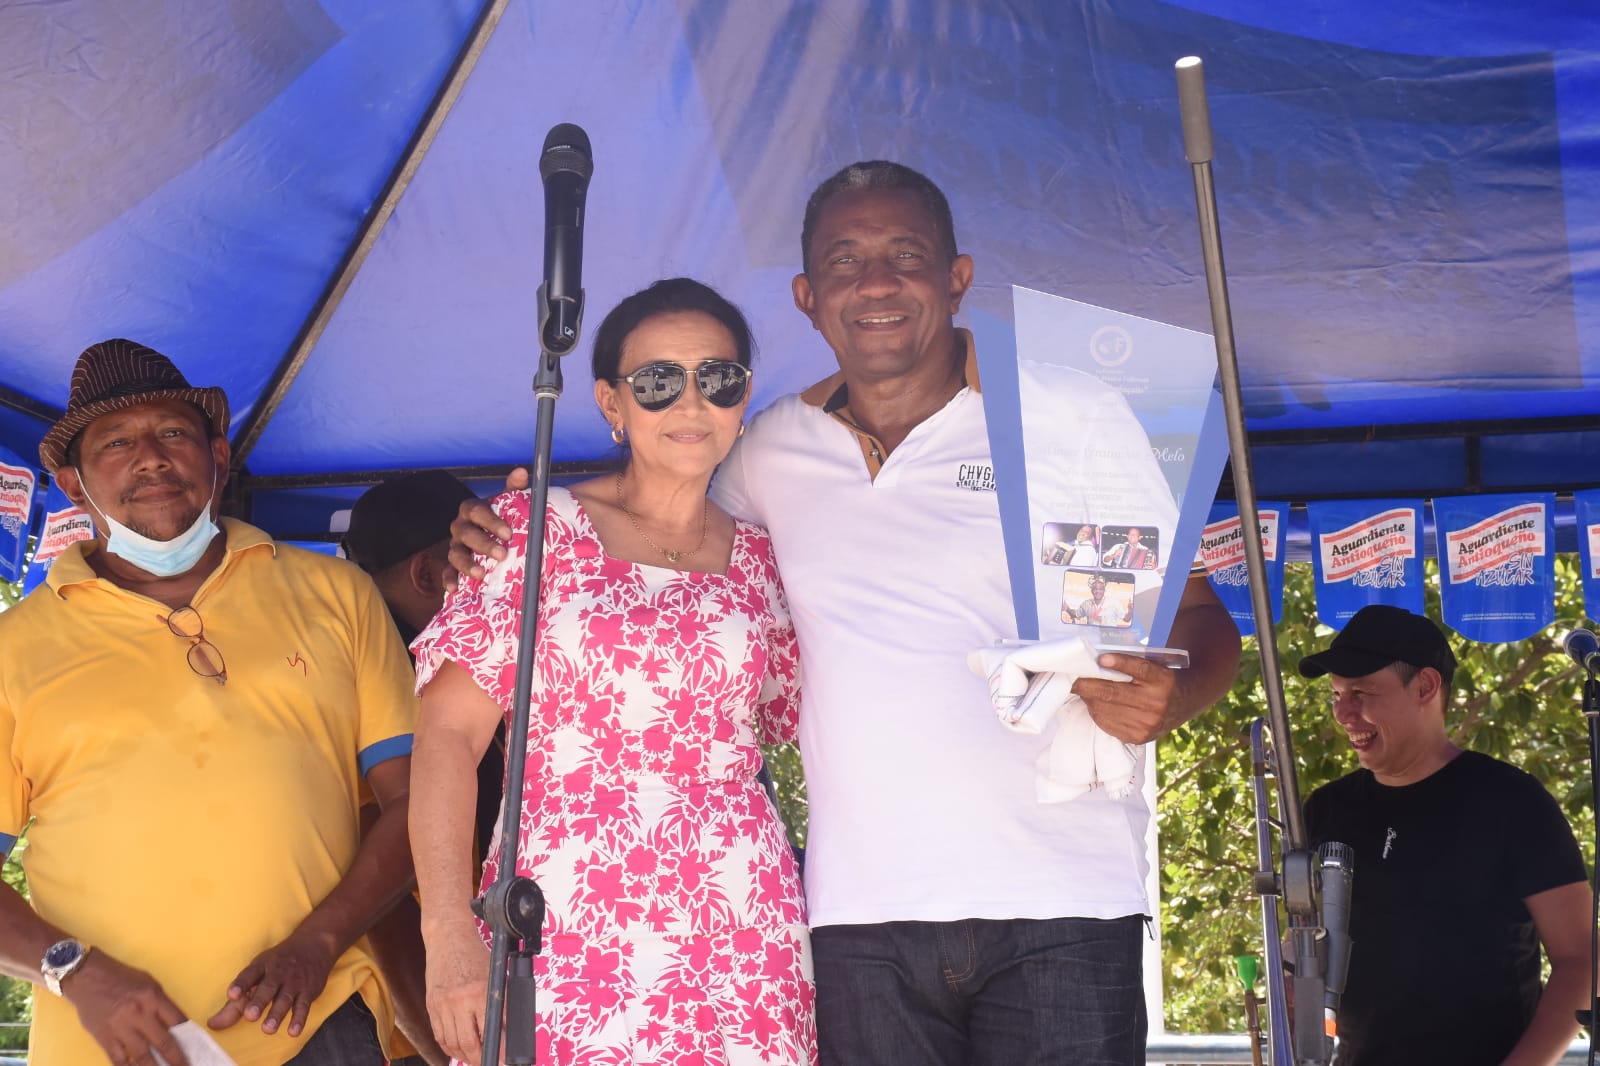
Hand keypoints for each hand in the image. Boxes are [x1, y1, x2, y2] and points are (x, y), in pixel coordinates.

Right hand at [64, 951, 190, 1065]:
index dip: (189, 1039)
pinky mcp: (104, 1038)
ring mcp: (120, 1028)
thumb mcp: (149, 984)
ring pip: (143, 1056)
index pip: (178, 1022)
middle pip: (163, 1042)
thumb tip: (178, 1027)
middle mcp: (139, 1013)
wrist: (87, 977)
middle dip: (177, 1060)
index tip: (196, 1051)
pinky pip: (119, 1060)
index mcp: (153, 997)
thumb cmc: (121, 978)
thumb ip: (162, 1004)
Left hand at [207, 928, 337, 1037]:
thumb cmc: (278, 964)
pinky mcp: (308, 991)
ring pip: (285, 998)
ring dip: (277, 1014)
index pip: (249, 974)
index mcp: (262, 966)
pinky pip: (303, 1005)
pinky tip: (293, 1031)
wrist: (314, 945)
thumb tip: (212, 1025)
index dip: (241, 984)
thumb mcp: (257, 974)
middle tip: (251, 1016)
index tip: (231, 994)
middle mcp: (278, 973)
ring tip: (268, 1029)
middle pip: (267, 987)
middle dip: (259, 1001)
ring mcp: (294, 982)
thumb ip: (234, 1004)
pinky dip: (299, 1018)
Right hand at [423, 919, 490, 1064]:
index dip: (499, 1050)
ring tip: (476, 1058)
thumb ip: (501, 1003)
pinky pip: (440, 1036)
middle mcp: (460, 1000)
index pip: (492, 1030)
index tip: (504, 1059)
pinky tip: (459, 1049)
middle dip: (481, 1059)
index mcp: (480, 991)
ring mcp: (443, 1005)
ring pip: (453, 1044)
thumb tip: (508, 1031)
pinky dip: (450, 1047)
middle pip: (469, 1044)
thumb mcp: (495, 977)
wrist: (448, 937)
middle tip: (490, 1062)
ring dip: (465, 1056)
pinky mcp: (431, 1006)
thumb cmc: (475, 955)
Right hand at [444, 468, 527, 590]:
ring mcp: (455, 546)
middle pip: (466, 534)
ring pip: (455, 554)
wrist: (494, 536)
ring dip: (466, 564)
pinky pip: (446, 571)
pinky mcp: (452, 564)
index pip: (477, 511)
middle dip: (483, 544)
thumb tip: (522, 472)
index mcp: (472, 510)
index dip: (491, 521)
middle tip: (502, 554)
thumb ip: (514, 488)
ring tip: (481, 574)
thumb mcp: (508, 502)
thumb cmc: (501, 518)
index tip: (509, 533)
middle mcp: (460, 527)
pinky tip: (455, 588)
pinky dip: (448, 579)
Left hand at [1072, 652, 1182, 743]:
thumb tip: (1099, 660)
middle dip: (1087, 685)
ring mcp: (1147, 723)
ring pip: (1106, 710)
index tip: (1101, 658)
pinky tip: (1095, 704)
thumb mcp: (1154, 665)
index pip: (1140, 668)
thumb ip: (1132, 662)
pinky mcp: (1138, 737)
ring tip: (1082, 691)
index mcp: (1162, 680)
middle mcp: (1156, 702)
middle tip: (1072, 679)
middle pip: (1113, 693)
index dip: (1120, 663)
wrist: (1183, 704)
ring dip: (1089, 699)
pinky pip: (1107, 724)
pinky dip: (1096, 713)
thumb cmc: (1159, 680)